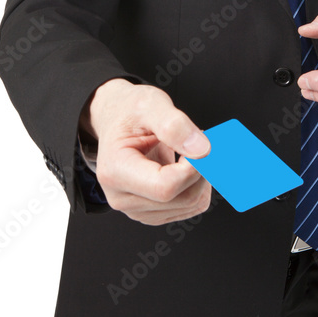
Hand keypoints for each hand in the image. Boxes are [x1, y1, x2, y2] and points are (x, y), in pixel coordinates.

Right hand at [79, 78, 211, 224]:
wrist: (118, 120)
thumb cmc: (130, 112)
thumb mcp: (150, 104)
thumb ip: (174, 125)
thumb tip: (202, 151)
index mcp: (115, 172)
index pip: (165, 187)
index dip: (192, 167)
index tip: (202, 141)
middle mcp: (122, 197)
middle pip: (182, 198)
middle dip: (201, 168)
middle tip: (200, 138)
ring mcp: (137, 209)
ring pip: (191, 204)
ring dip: (202, 175)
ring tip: (190, 148)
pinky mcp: (153, 212)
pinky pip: (192, 206)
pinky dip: (200, 184)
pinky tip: (188, 163)